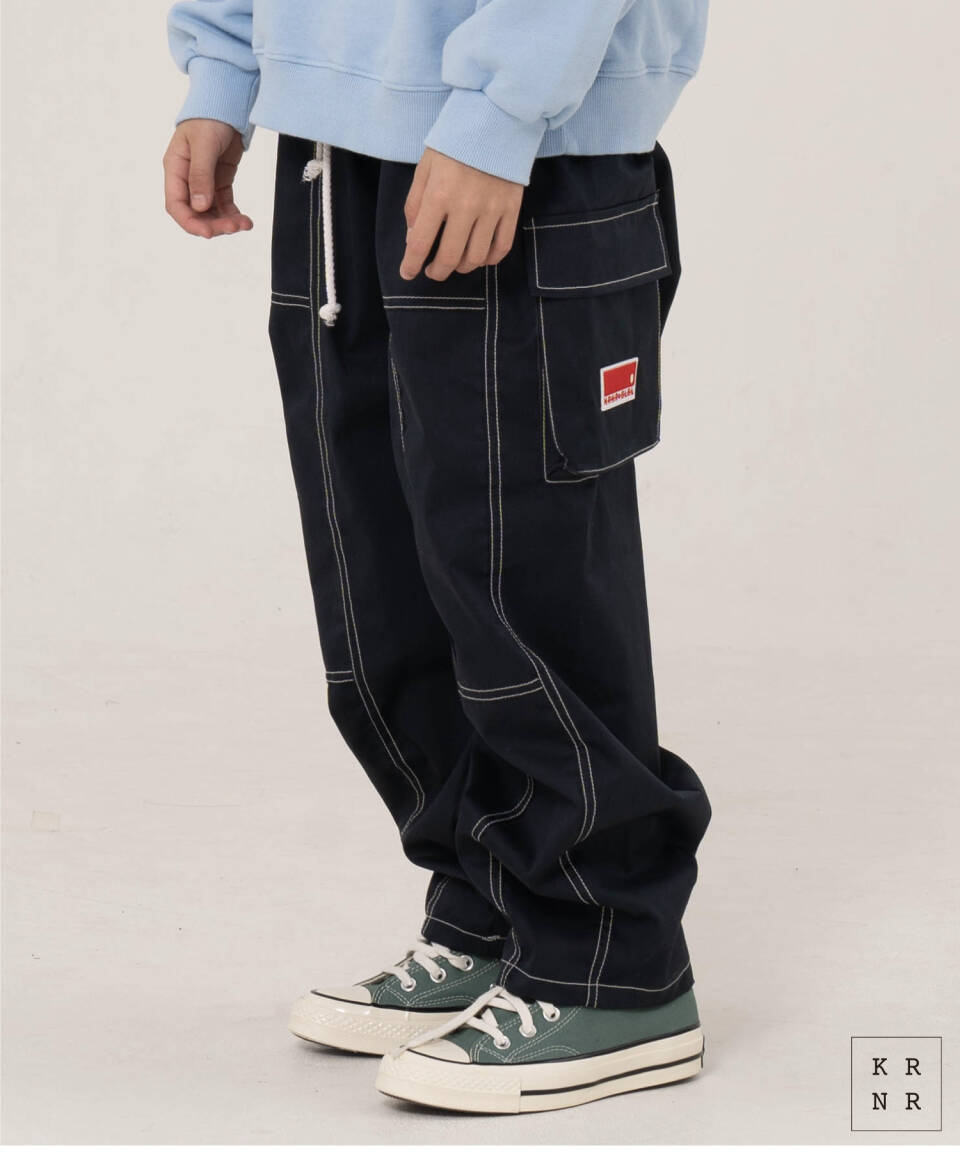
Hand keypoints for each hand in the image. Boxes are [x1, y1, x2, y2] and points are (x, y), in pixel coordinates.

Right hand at [163, 119, 252, 238]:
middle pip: (195, 213)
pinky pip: (224, 204)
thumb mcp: (204, 145)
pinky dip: (234, 214)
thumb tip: (200, 207)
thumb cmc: (210, 117)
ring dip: (226, 222)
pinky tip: (245, 220)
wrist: (227, 102)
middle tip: (233, 227)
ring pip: (211, 212)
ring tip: (244, 224)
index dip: (190, 222)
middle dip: (213, 225)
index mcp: (175, 169)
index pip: (176, 205)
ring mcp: (203, 181)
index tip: (208, 233)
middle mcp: (187, 178)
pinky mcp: (220, 181)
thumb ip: (201, 176)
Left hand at [401, 148, 521, 280]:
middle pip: (449, 257)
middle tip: (432, 271)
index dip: (411, 264)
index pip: (420, 242)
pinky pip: (501, 248)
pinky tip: (479, 256)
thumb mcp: (425, 168)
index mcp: (438, 195)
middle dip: (437, 272)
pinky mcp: (511, 209)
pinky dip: (488, 260)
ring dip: (462, 267)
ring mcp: (491, 210)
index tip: (408, 273)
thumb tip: (413, 239)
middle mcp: (465, 207)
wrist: (495, 121)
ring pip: (476, 258)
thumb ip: (415, 205)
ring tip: (455, 262)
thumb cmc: (454, 144)